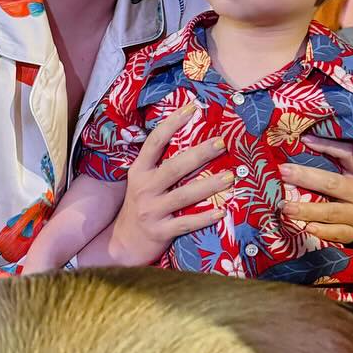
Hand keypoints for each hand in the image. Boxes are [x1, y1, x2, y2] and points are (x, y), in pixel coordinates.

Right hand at [103, 100, 234, 266]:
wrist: (123, 244)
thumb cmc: (141, 207)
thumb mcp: (143, 182)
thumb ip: (161, 165)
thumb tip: (193, 141)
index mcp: (139, 171)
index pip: (154, 142)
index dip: (172, 123)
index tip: (191, 107)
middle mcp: (143, 189)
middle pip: (174, 168)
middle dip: (199, 154)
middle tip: (221, 142)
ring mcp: (151, 211)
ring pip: (183, 196)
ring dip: (208, 185)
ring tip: (230, 177)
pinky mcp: (159, 232)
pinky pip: (186, 223)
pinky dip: (204, 218)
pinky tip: (221, 211)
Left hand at [279, 139, 352, 242]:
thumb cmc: (351, 190)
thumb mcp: (348, 171)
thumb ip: (332, 154)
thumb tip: (306, 140)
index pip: (348, 154)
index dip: (328, 147)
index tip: (304, 141)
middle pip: (332, 184)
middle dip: (306, 178)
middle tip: (282, 173)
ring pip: (331, 212)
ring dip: (307, 210)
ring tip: (286, 207)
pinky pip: (336, 233)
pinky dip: (322, 231)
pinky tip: (307, 228)